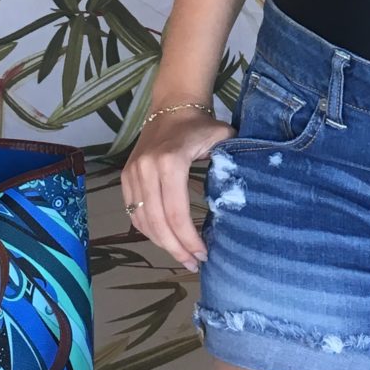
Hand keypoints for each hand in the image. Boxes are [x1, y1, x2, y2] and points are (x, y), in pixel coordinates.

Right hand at [120, 107, 234, 273]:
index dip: (189, 239)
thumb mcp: (223, 140)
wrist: (173, 106)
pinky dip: (148, 230)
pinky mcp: (125, 177)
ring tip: (183, 256)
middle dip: (176, 248)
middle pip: (158, 222)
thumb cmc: (202, 126)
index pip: (176, 212)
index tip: (204, 254)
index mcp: (169, 162)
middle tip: (194, 263)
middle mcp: (145, 169)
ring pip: (142, 221)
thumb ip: (233, 168)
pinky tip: (166, 240)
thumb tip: (244, 203)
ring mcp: (132, 173)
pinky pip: (133, 213)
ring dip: (162, 243)